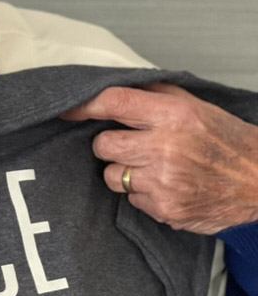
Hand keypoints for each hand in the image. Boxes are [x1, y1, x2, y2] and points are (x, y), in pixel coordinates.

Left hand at [62, 82, 257, 234]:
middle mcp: (164, 146)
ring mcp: (163, 181)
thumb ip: (156, 95)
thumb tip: (116, 86)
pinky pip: (131, 199)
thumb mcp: (197, 107)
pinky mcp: (163, 209)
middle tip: (133, 146)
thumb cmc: (229, 142)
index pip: (114, 103)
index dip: (84, 106)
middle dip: (112, 145)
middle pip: (103, 144)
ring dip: (125, 172)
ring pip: (112, 175)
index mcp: (173, 115)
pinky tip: (167, 187)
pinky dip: (144, 194)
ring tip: (153, 168)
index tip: (67, 109)